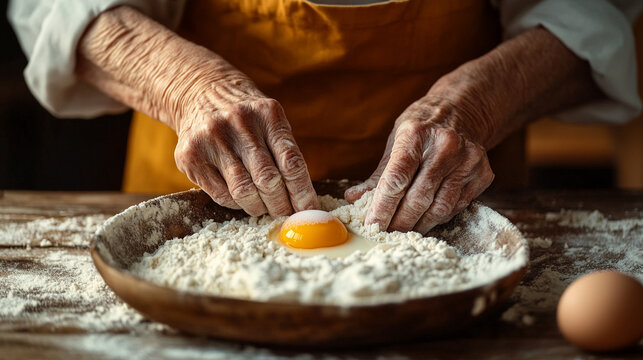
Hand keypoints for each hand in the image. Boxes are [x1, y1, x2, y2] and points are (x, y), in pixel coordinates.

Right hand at [75, 6, 318, 216]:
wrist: (200, 93)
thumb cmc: (246, 118)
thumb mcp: (270, 121)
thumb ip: (286, 152)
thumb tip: (304, 202)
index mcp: (268, 114)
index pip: (291, 161)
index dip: (302, 192)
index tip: (309, 211)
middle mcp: (240, 123)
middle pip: (268, 179)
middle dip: (281, 204)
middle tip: (286, 214)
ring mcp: (213, 138)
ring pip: (243, 190)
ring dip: (259, 207)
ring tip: (264, 209)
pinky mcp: (191, 156)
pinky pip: (220, 194)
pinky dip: (235, 204)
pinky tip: (241, 199)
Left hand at [345, 96, 493, 233]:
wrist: (461, 112)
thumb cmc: (420, 130)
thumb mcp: (395, 142)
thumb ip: (378, 175)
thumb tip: (353, 199)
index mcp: (416, 133)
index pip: (397, 178)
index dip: (383, 206)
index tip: (372, 225)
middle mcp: (445, 145)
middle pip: (418, 197)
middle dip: (399, 222)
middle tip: (386, 233)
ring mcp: (468, 160)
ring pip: (440, 207)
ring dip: (419, 224)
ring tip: (404, 230)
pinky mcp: (482, 173)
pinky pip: (456, 207)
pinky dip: (438, 217)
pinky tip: (426, 218)